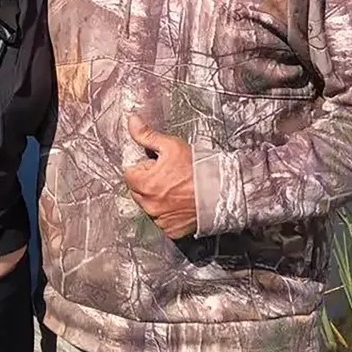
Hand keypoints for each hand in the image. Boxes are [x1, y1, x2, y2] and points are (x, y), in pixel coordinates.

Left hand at [122, 114, 197, 239]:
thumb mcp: (171, 145)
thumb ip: (147, 135)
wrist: (222, 191)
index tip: (155, 165)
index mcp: (145, 184)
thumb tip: (132, 121)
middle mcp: (149, 205)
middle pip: (137, 191)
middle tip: (167, 175)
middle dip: (147, 182)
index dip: (142, 167)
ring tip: (175, 188)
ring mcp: (160, 219)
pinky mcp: (171, 230)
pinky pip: (161, 220)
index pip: (129, 174)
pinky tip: (179, 202)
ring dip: (156, 198)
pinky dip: (167, 213)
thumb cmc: (198, 168)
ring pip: (149, 206)